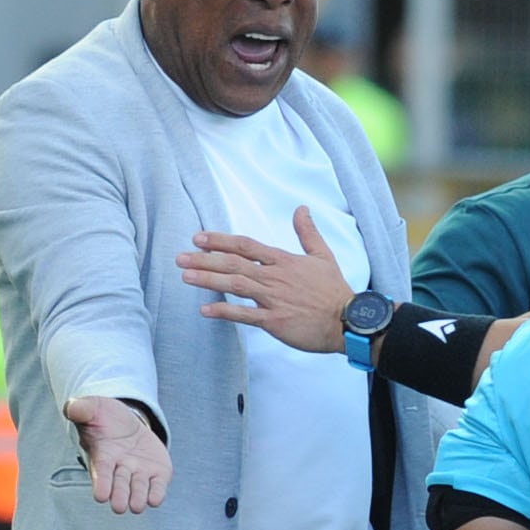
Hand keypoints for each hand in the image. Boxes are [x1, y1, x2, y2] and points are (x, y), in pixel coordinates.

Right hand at [70, 395, 169, 512]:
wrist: (127, 423)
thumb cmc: (104, 418)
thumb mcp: (93, 408)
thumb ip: (82, 409)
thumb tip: (71, 407)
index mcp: (102, 457)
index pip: (101, 474)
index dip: (101, 484)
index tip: (100, 496)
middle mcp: (120, 470)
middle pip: (119, 487)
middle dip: (119, 496)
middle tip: (118, 506)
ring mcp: (139, 474)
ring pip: (138, 492)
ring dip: (137, 498)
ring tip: (136, 505)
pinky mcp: (157, 474)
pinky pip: (158, 488)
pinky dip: (157, 494)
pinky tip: (154, 499)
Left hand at [177, 206, 357, 356]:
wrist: (349, 320)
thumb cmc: (334, 290)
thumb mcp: (323, 255)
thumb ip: (308, 232)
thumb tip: (301, 208)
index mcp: (284, 261)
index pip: (246, 246)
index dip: (220, 241)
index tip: (198, 237)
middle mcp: (275, 277)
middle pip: (234, 263)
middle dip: (205, 259)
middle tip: (180, 257)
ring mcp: (274, 299)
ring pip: (235, 285)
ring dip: (209, 279)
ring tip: (185, 276)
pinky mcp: (275, 321)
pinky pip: (244, 315)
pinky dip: (224, 311)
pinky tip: (204, 309)